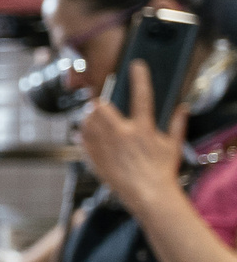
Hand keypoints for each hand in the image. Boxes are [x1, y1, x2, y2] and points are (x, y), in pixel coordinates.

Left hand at [81, 61, 188, 217]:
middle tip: (101, 105)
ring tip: (92, 119)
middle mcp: (121, 135)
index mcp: (143, 128)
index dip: (139, 78)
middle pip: (100, 107)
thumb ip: (177, 125)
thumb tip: (182, 108)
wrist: (148, 195)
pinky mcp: (94, 158)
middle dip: (98, 103)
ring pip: (86, 122)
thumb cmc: (162, 172)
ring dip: (88, 117)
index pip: (142, 96)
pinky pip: (80, 140)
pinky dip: (80, 135)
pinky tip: (84, 135)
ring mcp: (105, 147)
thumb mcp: (174, 146)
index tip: (136, 66)